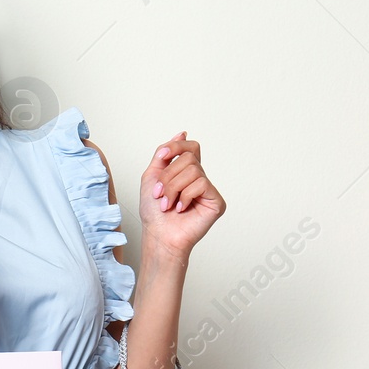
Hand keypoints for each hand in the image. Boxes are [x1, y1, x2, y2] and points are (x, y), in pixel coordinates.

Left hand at [137, 132, 223, 255]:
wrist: (158, 235)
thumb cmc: (154, 212)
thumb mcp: (152, 176)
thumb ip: (164, 154)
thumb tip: (182, 132)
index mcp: (185, 172)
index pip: (191, 147)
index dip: (177, 146)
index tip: (163, 156)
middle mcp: (199, 179)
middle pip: (188, 158)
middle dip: (168, 175)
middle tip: (160, 193)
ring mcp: (208, 190)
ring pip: (193, 170)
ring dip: (173, 188)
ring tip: (168, 204)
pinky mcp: (216, 201)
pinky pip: (201, 184)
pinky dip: (185, 196)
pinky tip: (181, 209)